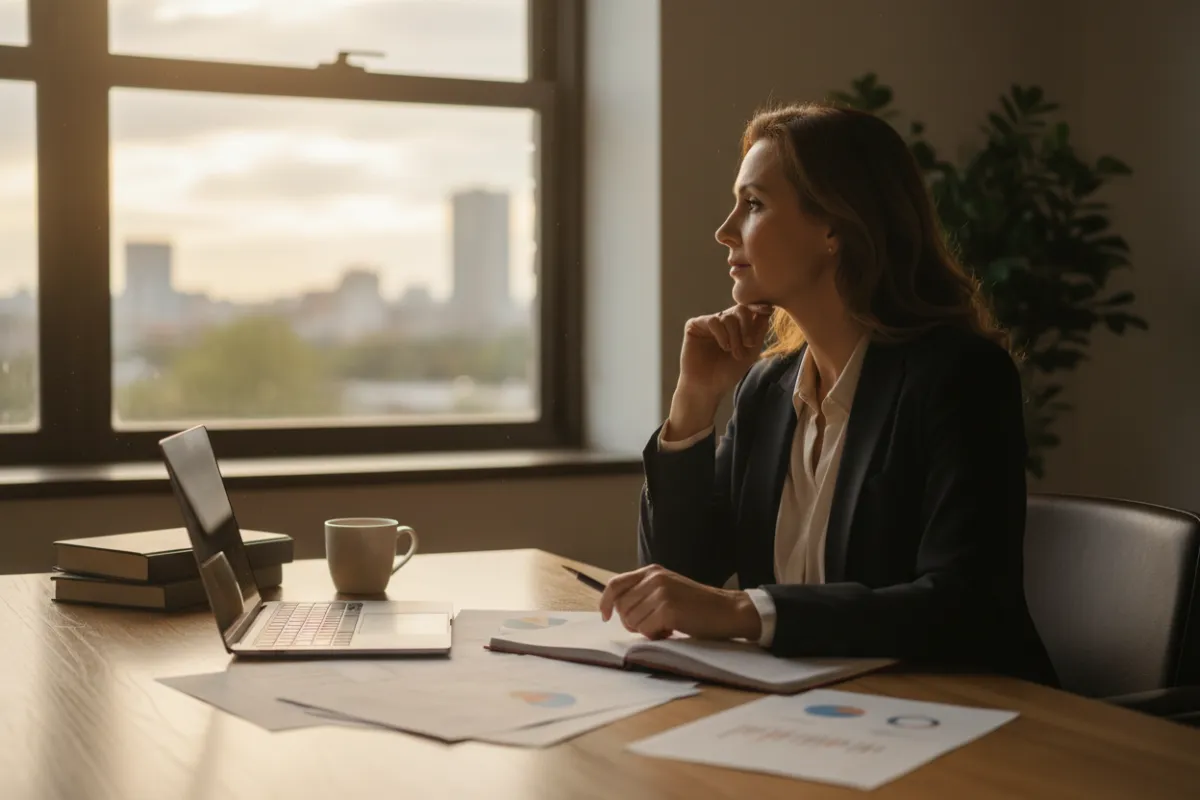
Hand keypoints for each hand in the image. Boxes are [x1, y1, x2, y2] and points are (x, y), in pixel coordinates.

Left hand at [598, 564, 761, 641]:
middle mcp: (654, 578)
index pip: (615, 584)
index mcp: (652, 571)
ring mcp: (661, 593)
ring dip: (645, 630)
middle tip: (653, 626)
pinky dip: (655, 636)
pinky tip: (671, 631)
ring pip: (631, 620)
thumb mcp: (667, 589)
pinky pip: (645, 630)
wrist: (727, 610)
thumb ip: (645, 593)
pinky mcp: (668, 609)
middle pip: (621, 607)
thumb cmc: (697, 605)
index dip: (605, 602)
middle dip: (631, 622)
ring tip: (665, 627)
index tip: (606, 616)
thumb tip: (616, 609)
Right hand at [668, 304, 772, 438]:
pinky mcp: (694, 326)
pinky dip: (722, 334)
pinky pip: (713, 321)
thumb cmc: (728, 372)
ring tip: (734, 353)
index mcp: (736, 325)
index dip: (758, 306)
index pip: (749, 308)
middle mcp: (722, 321)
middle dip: (747, 326)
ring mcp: (708, 322)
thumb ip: (759, 330)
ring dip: (735, 336)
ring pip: (727, 316)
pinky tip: (724, 347)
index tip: (768, 310)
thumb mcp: (751, 351)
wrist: (707, 387)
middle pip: (740, 309)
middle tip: (748, 344)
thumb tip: (769, 308)